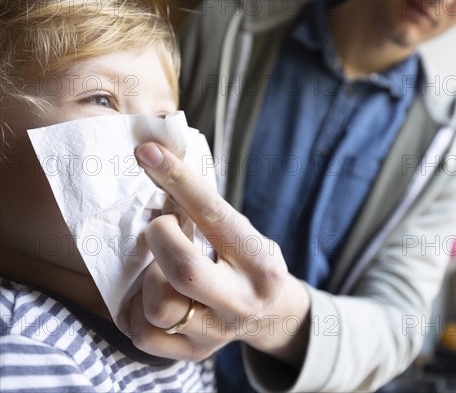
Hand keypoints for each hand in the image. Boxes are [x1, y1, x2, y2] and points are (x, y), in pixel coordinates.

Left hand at [121, 142, 309, 366]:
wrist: (268, 313)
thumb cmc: (246, 261)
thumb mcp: (242, 232)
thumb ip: (207, 211)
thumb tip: (157, 161)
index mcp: (259, 262)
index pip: (214, 215)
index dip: (178, 180)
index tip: (148, 152)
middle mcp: (243, 300)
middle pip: (185, 271)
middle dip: (159, 238)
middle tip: (160, 227)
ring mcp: (217, 332)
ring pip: (160, 306)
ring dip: (149, 278)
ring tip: (160, 267)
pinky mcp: (193, 353)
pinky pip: (144, 334)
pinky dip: (136, 308)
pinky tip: (151, 292)